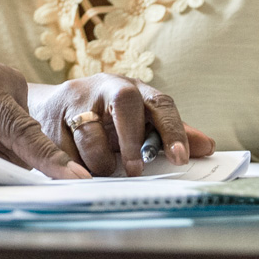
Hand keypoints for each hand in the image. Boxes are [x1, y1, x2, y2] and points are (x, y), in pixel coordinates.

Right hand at [37, 74, 214, 176]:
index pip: (161, 104)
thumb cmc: (105, 118)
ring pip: (91, 134)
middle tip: (134, 170)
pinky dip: (75, 167)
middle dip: (131, 141)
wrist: (51, 106)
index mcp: (134, 90)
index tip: (180, 157)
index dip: (173, 130)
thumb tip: (207, 147)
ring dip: (99, 161)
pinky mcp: (52, 117)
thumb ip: (169, 134)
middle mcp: (107, 87)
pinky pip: (64, 151)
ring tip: (102, 170)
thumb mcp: (136, 122)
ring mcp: (76, 99)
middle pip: (125, 105)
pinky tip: (78, 169)